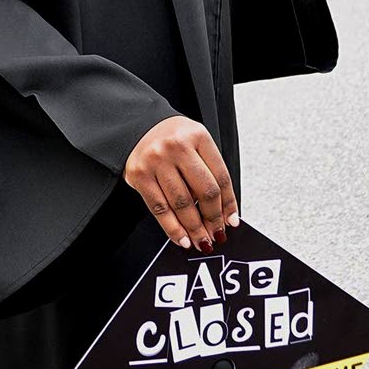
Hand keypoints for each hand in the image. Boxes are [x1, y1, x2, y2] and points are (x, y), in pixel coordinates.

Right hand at [123, 116, 238, 251]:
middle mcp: (177, 146)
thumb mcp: (196, 144)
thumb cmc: (172, 139)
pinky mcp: (139, 175)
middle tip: (216, 235)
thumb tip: (225, 213)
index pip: (221, 177)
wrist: (138, 126)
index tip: (231, 221)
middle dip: (213, 220)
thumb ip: (210, 172)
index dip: (229, 204)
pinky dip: (173, 228)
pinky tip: (181, 238)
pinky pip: (160, 209)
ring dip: (194, 229)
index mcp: (198, 136)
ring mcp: (156, 160)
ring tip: (201, 241)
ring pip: (182, 204)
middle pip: (205, 191)